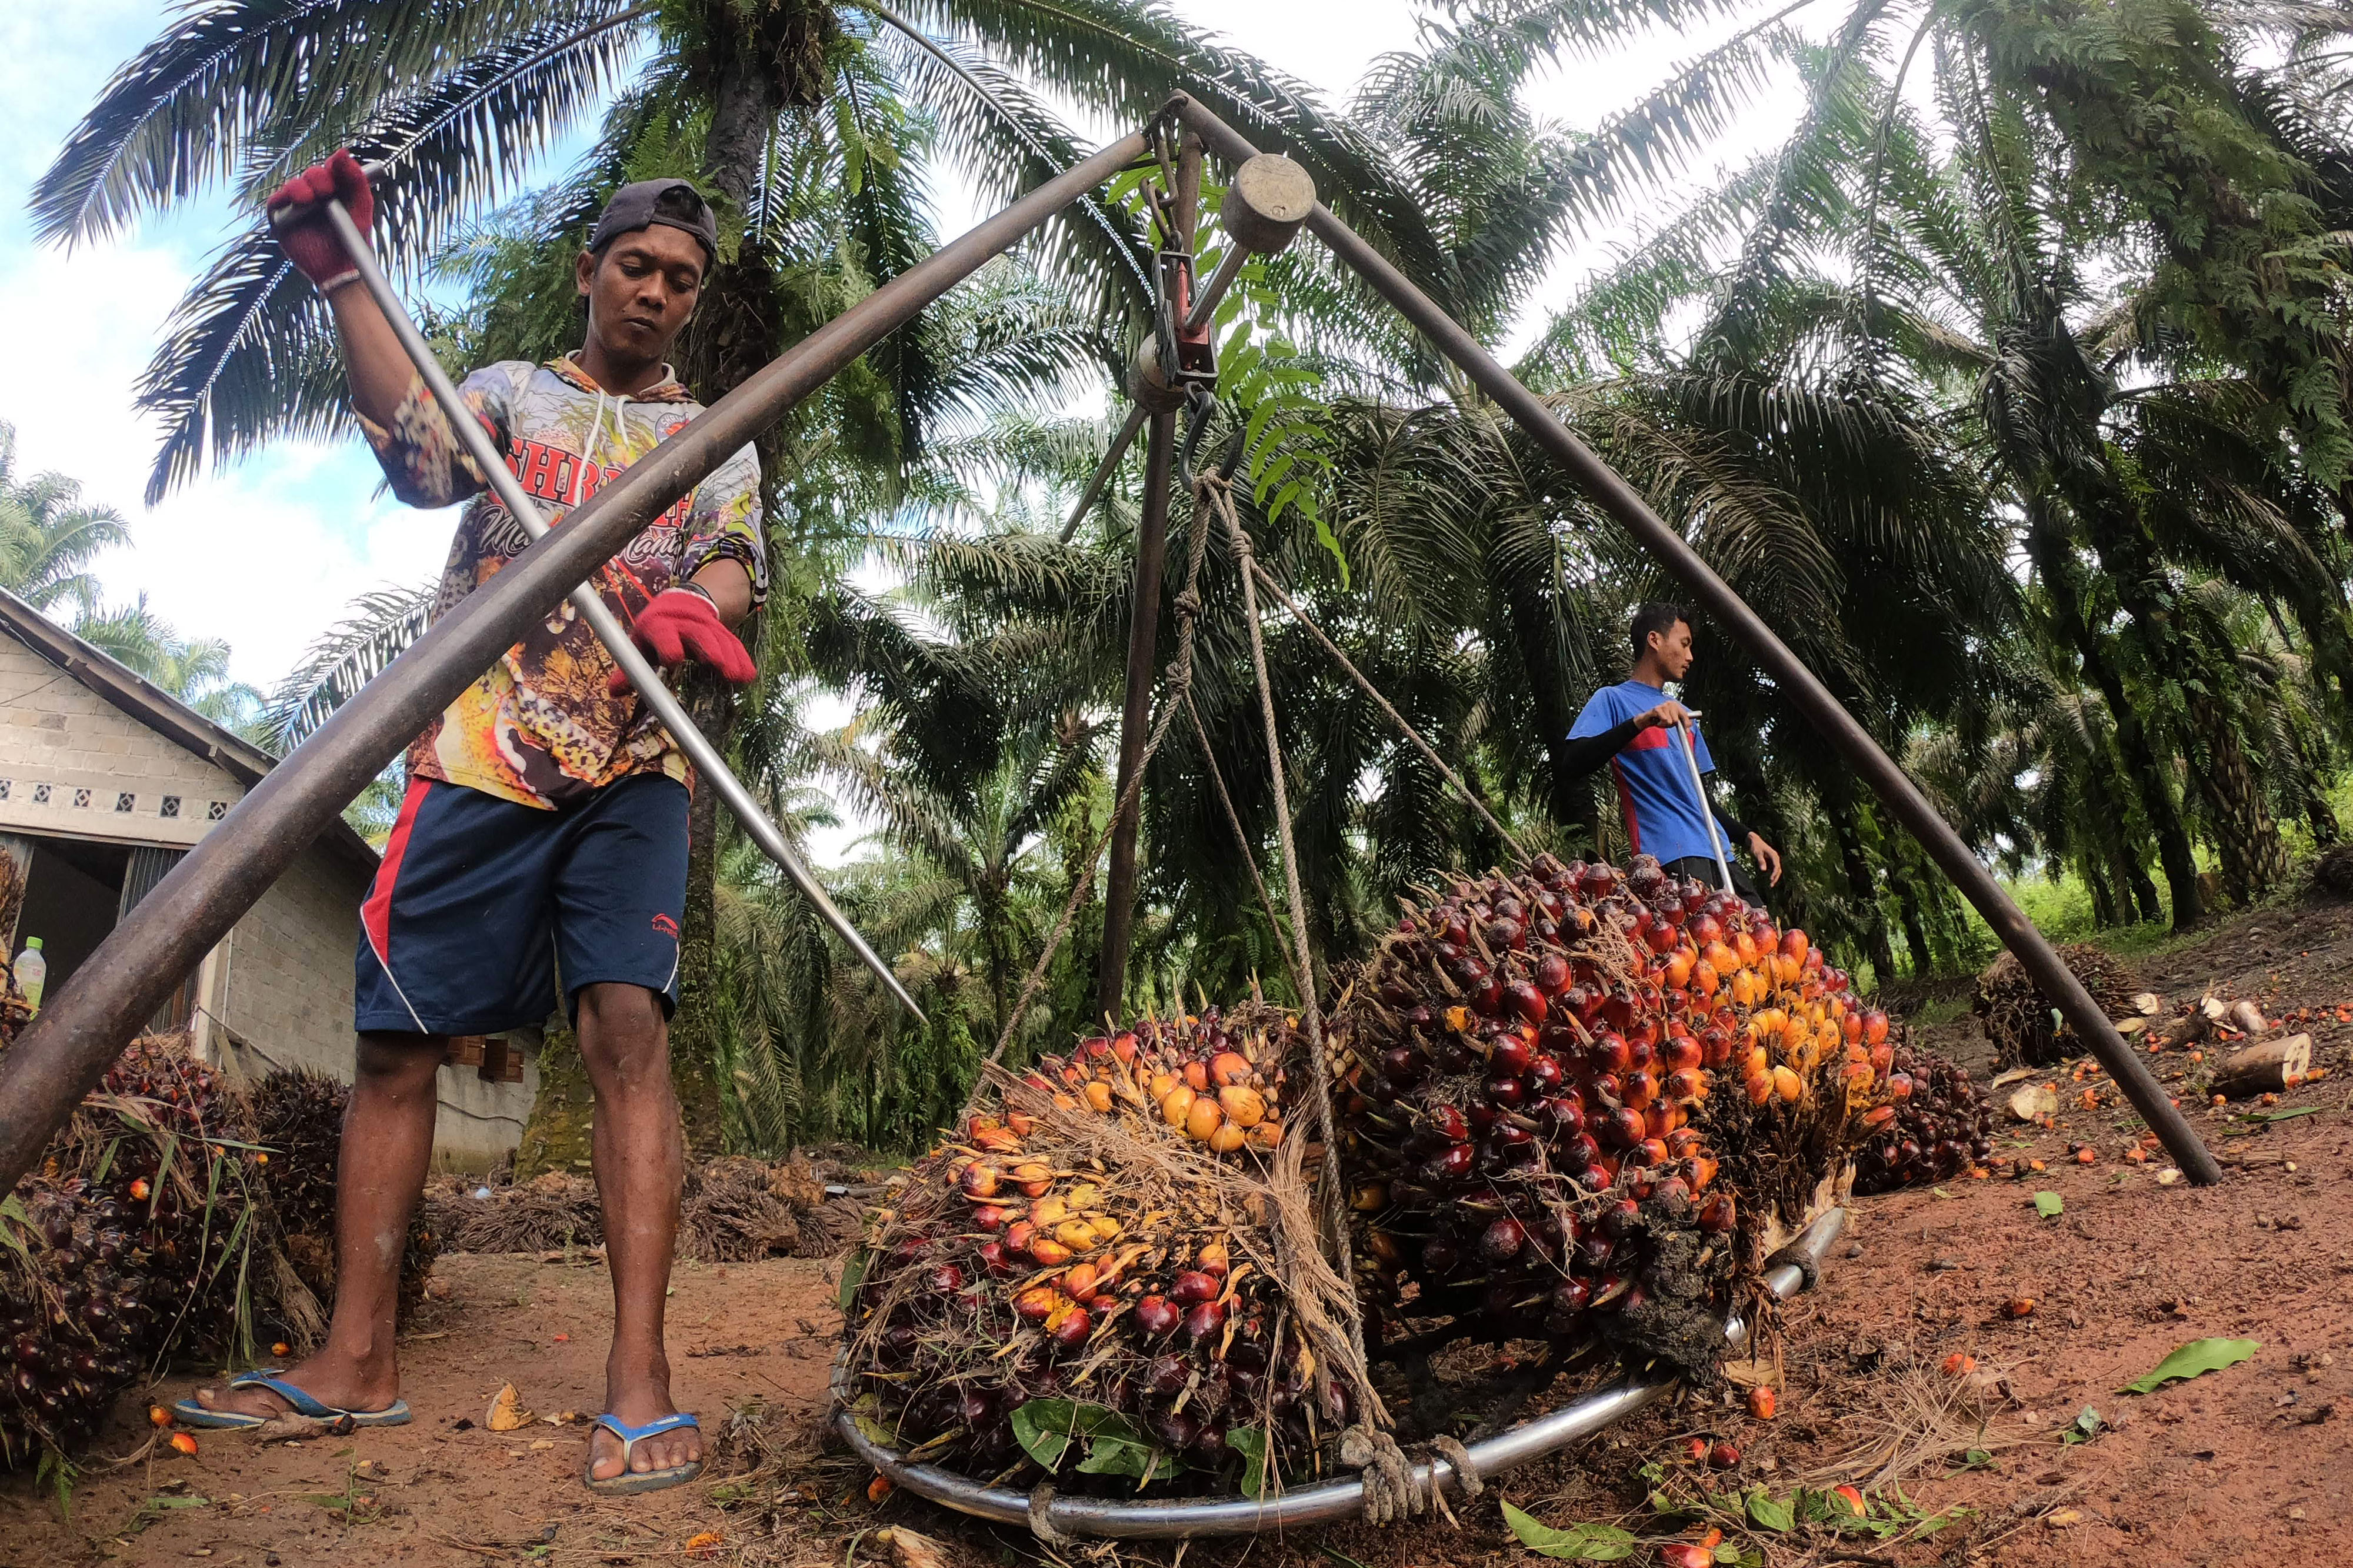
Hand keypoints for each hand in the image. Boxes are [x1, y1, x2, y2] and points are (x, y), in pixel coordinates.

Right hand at [266, 149, 374, 291]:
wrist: (343, 267)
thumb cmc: (354, 237)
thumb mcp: (361, 206)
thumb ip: (356, 179)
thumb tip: (343, 153)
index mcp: (335, 189)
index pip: (330, 168)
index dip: (333, 165)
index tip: (338, 165)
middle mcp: (314, 194)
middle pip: (311, 175)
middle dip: (318, 177)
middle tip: (327, 189)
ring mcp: (297, 206)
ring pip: (292, 186)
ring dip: (300, 188)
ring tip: (311, 198)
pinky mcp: (282, 220)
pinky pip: (275, 204)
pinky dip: (283, 200)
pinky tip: (296, 202)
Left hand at [609, 588, 755, 691]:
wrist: (682, 604)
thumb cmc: (656, 632)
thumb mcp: (640, 645)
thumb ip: (630, 668)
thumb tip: (614, 692)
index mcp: (658, 624)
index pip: (662, 632)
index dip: (667, 643)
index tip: (674, 660)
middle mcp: (684, 623)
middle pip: (697, 633)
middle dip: (709, 647)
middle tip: (718, 665)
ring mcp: (706, 626)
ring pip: (719, 638)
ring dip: (730, 657)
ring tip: (737, 676)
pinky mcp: (723, 631)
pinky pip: (734, 644)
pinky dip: (742, 659)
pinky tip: (749, 675)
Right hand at [1638, 699, 1697, 730]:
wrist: (1648, 719)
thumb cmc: (1660, 719)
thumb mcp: (1673, 721)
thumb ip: (1681, 722)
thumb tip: (1690, 724)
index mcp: (1676, 705)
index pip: (1685, 715)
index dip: (1686, 723)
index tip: (1686, 731)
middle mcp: (1670, 703)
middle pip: (1677, 719)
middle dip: (1672, 724)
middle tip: (1666, 723)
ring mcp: (1664, 705)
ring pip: (1670, 720)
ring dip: (1664, 724)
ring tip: (1661, 721)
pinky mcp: (1657, 709)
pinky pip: (1664, 719)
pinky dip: (1660, 723)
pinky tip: (1657, 721)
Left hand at [1747, 832, 1782, 885]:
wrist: (1754, 841)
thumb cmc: (1756, 846)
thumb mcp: (1757, 853)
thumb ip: (1761, 861)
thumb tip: (1764, 870)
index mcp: (1774, 855)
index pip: (1776, 866)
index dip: (1774, 873)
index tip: (1771, 879)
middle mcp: (1775, 858)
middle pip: (1778, 869)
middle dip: (1776, 877)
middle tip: (1771, 885)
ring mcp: (1774, 859)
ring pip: (1777, 870)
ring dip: (1775, 877)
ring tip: (1771, 884)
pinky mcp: (1771, 861)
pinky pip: (1774, 869)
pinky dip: (1773, 874)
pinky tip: (1770, 879)